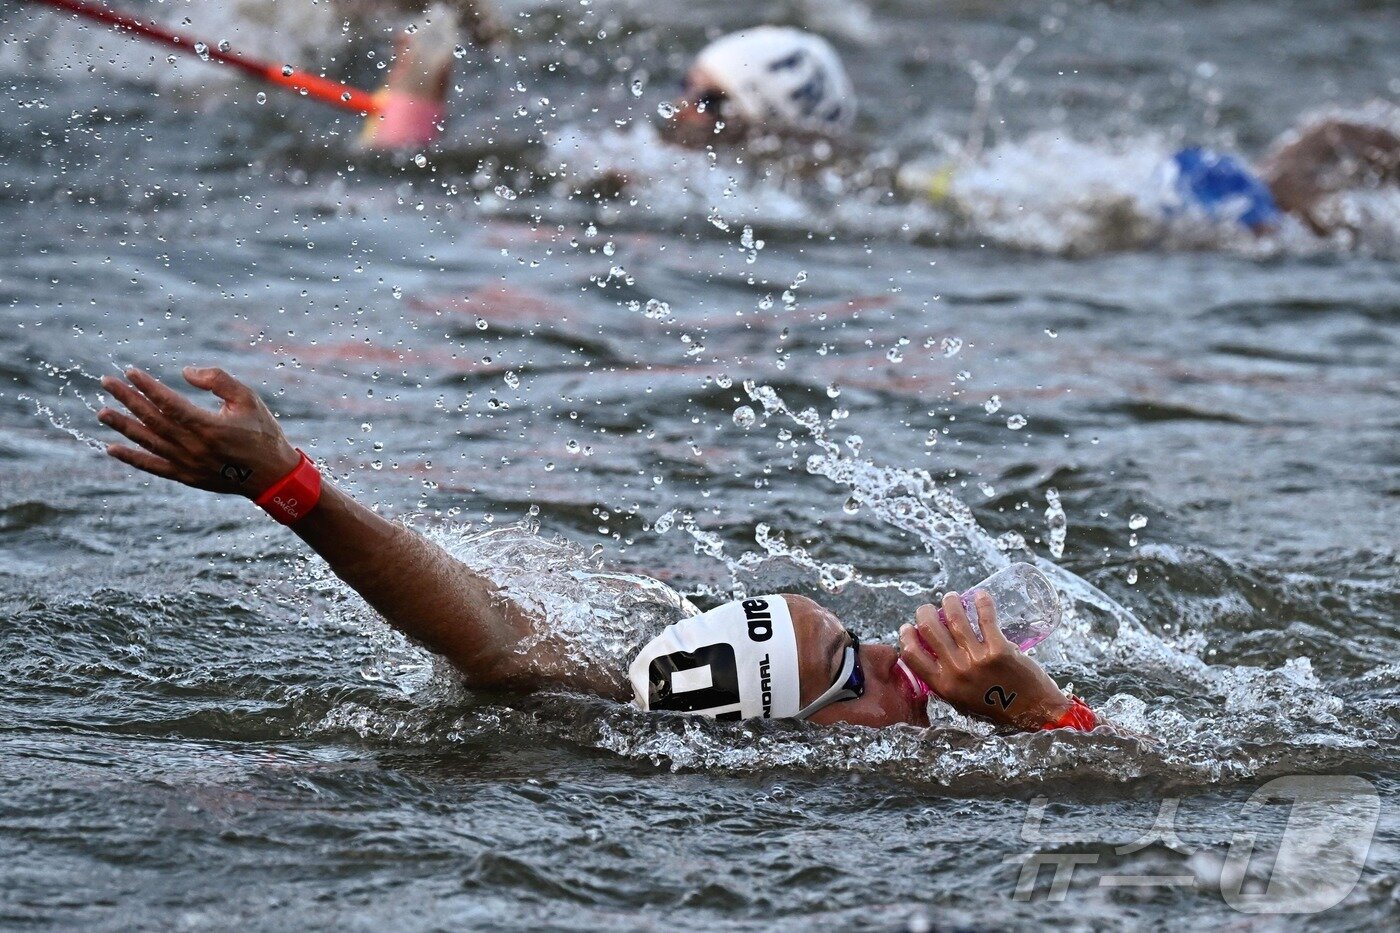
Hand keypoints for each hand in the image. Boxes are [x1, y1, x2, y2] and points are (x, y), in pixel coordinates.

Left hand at [97, 367, 300, 498]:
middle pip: (152, 419)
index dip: (147, 386)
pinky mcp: (186, 476)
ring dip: (123, 426)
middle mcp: (193, 446)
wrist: (272, 475)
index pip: (168, 402)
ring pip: (148, 441)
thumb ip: (218, 380)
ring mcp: (187, 464)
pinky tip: (111, 448)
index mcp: (209, 426)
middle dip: (127, 399)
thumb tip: (185, 373)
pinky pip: (153, 466)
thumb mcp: (248, 398)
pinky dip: (132, 458)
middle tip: (106, 383)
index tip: (130, 372)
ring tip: (102, 412)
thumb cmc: (262, 432)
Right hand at [898, 590, 1071, 729]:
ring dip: (951, 602)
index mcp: (944, 685)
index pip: (912, 656)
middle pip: (929, 630)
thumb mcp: (962, 701)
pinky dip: (981, 602)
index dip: (906, 637)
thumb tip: (934, 655)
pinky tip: (980, 595)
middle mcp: (957, 671)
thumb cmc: (997, 706)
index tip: (908, 627)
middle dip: (925, 612)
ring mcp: (978, 660)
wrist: (1033, 711)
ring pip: (954, 619)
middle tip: (930, 608)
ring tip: (952, 598)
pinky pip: (985, 619)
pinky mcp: (999, 650)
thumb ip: (947, 681)